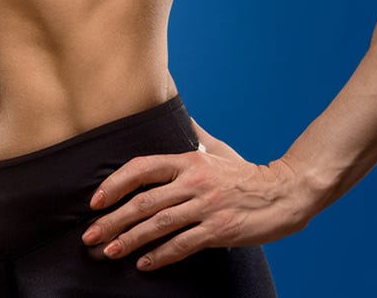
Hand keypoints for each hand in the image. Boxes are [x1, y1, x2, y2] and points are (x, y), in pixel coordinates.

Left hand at [79, 146, 312, 270]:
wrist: (287, 192)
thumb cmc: (245, 173)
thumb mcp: (216, 149)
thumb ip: (192, 136)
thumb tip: (175, 113)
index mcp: (188, 160)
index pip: (141, 168)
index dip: (115, 184)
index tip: (96, 201)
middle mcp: (193, 182)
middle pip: (143, 201)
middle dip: (112, 220)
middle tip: (89, 235)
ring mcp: (206, 207)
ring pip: (158, 225)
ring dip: (129, 240)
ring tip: (108, 251)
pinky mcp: (220, 230)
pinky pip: (183, 245)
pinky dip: (160, 255)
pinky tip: (144, 263)